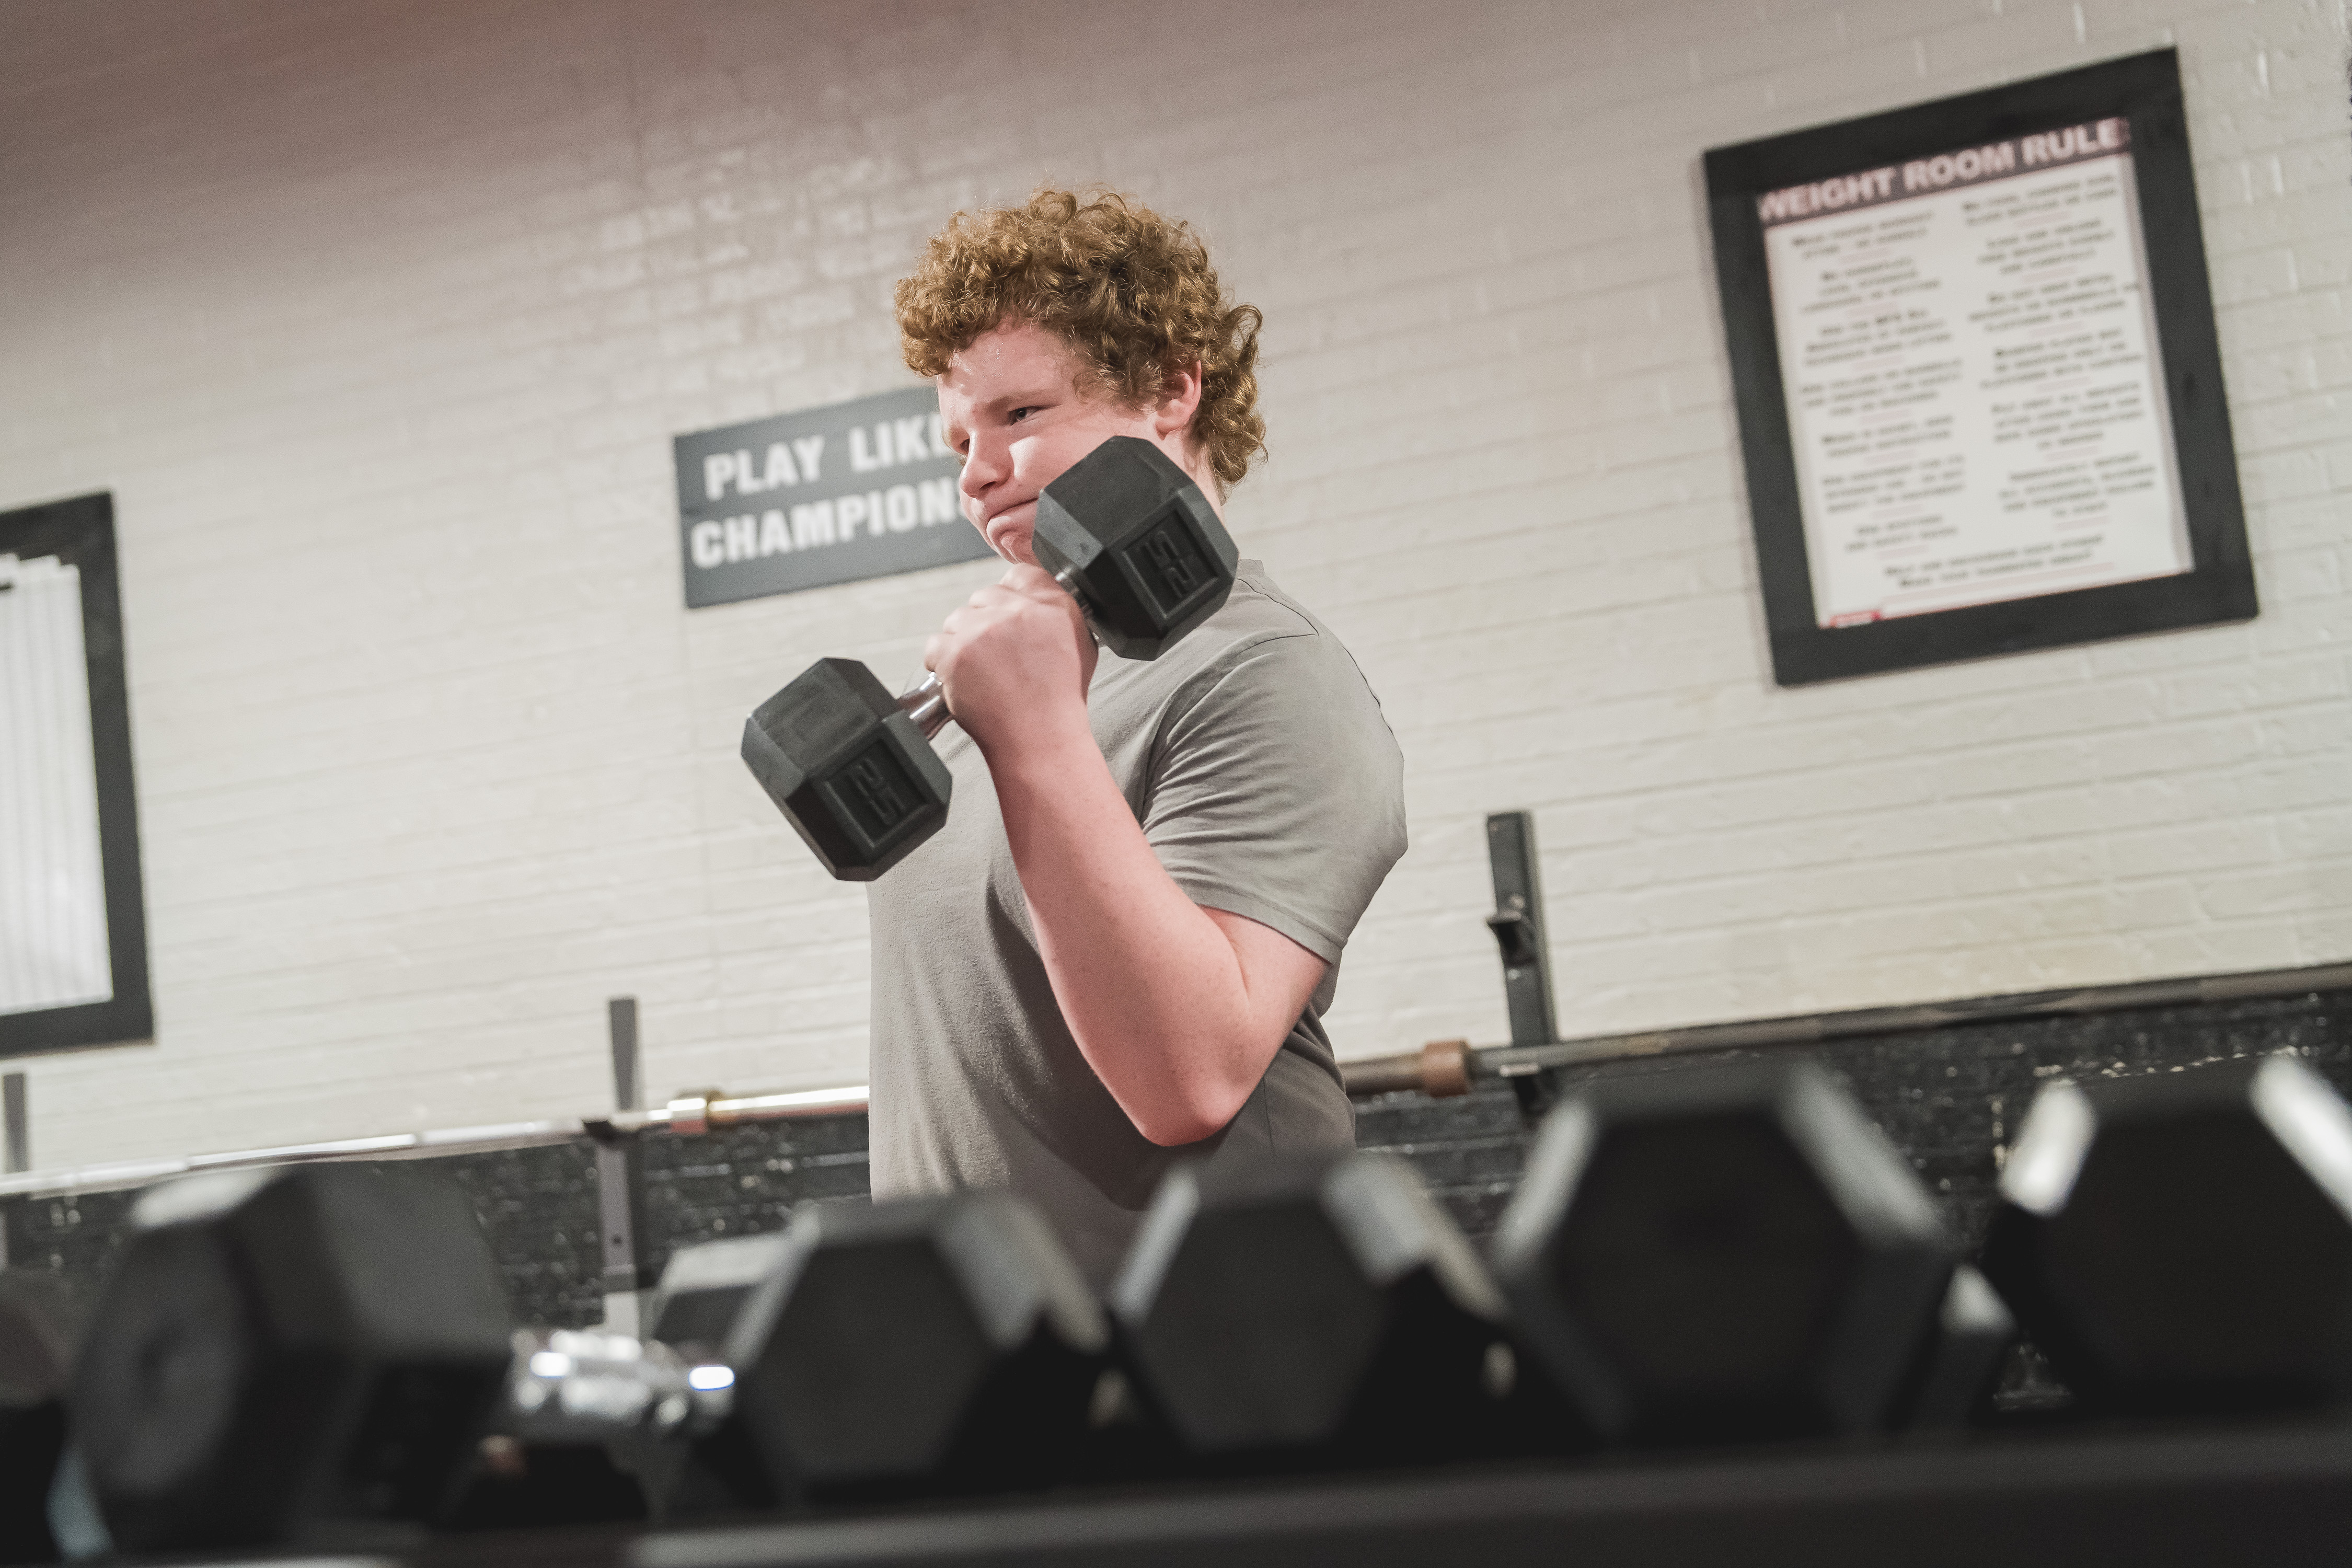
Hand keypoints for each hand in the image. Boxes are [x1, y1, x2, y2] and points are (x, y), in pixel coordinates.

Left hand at [923, 566, 1098, 757]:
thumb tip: (1035, 598)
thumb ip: (1057, 612)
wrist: (1040, 740)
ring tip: (982, 674)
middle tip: (995, 657)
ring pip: (956, 621)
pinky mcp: (956, 652)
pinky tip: (965, 682)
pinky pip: (935, 646)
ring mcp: (984, 630)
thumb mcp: (1079, 645)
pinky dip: (943, 665)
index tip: (1006, 618)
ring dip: (962, 644)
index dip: (1008, 598)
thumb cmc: (1058, 702)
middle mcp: (1018, 611)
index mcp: (1053, 605)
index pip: (1019, 575)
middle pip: (982, 597)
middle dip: (983, 624)